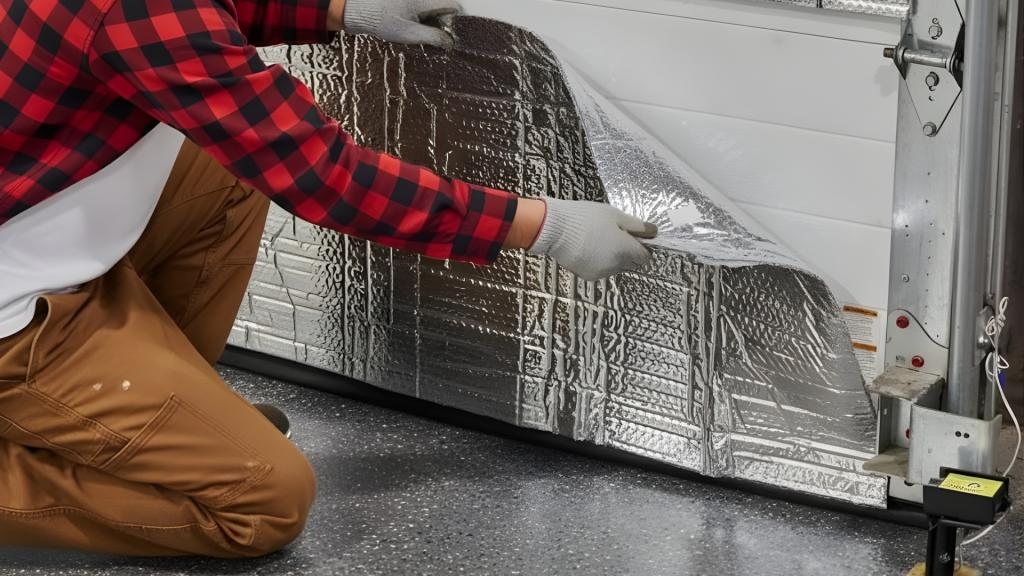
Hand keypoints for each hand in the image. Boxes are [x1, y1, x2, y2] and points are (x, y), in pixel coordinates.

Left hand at [342, 0, 460, 46]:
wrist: (360, 11)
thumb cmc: (383, 21)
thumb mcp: (411, 34)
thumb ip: (434, 37)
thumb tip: (450, 42)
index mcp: (427, 0)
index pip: (454, 6)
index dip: (457, 21)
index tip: (452, 34)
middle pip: (445, 6)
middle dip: (444, 21)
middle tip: (436, 36)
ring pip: (434, 7)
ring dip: (433, 20)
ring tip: (420, 31)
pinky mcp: (409, 0)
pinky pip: (423, 7)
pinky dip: (423, 17)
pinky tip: (413, 25)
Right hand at [519, 198, 656, 280]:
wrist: (555, 229)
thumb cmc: (586, 217)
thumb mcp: (614, 215)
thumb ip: (636, 226)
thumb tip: (654, 232)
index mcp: (625, 249)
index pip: (645, 258)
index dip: (642, 248)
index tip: (633, 238)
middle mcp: (616, 265)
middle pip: (631, 264)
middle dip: (628, 253)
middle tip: (614, 236)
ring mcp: (602, 272)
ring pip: (616, 268)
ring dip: (613, 259)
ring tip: (598, 241)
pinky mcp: (588, 276)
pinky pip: (601, 271)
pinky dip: (599, 263)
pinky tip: (587, 249)